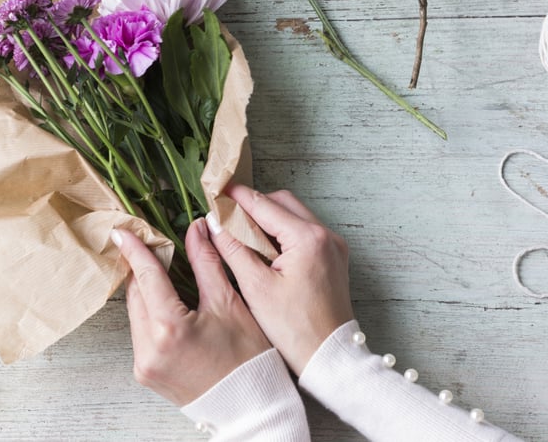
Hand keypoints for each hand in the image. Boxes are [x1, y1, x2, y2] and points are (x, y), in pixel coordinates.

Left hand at [113, 218, 270, 405]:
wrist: (250, 406)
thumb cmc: (248, 358)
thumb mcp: (228, 303)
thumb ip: (206, 262)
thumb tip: (196, 229)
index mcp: (169, 328)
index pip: (146, 277)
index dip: (136, 250)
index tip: (123, 231)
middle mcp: (148, 349)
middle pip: (136, 294)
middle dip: (143, 269)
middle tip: (151, 246)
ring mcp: (143, 364)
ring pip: (136, 313)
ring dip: (146, 292)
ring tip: (163, 274)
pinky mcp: (144, 373)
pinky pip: (140, 333)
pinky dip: (150, 314)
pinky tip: (166, 305)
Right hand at [209, 183, 354, 373]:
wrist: (329, 357)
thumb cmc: (294, 328)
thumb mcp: (256, 287)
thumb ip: (232, 249)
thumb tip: (214, 223)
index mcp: (308, 239)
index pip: (265, 205)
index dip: (237, 197)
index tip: (216, 191)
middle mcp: (326, 236)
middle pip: (283, 203)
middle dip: (254, 205)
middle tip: (226, 214)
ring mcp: (333, 246)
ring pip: (294, 215)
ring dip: (268, 218)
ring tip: (241, 232)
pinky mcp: (333, 258)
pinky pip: (304, 232)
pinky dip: (283, 233)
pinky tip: (263, 248)